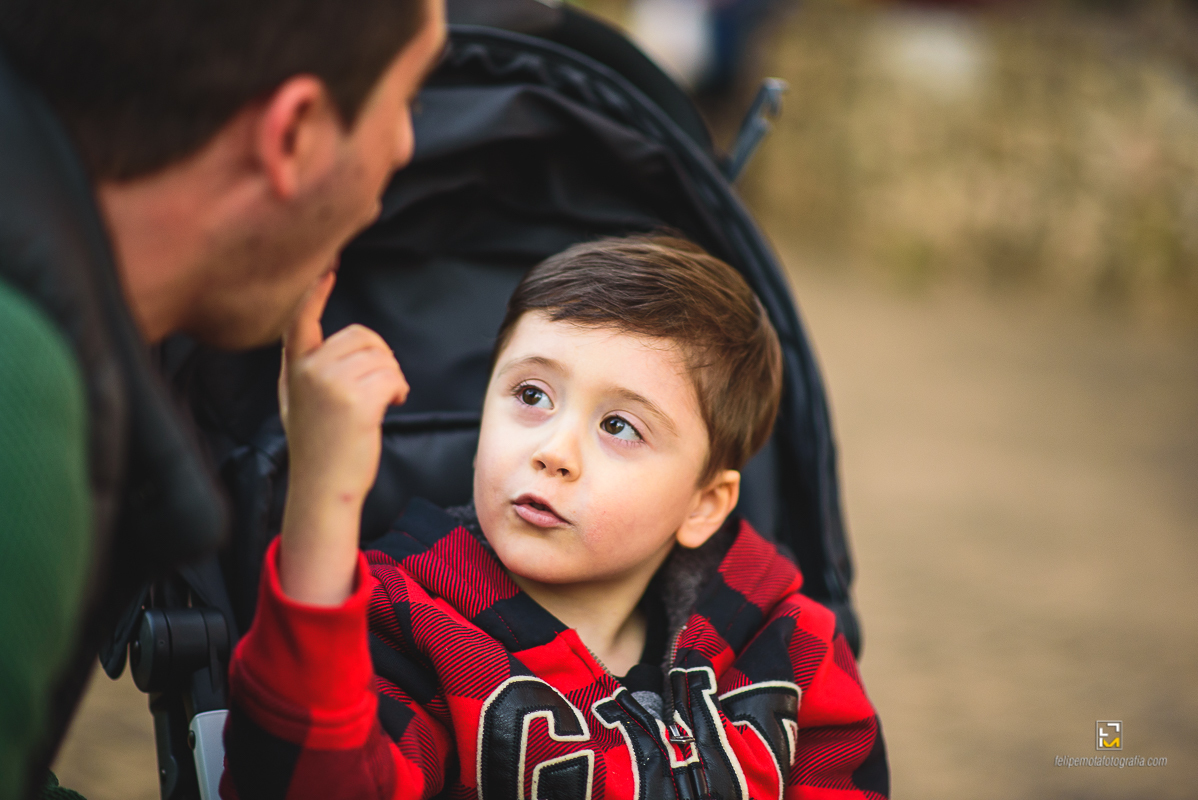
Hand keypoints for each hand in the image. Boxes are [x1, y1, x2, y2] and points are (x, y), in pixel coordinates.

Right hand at [277, 269, 407, 604]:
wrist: (323, 488)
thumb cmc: (319, 447)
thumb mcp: (301, 402)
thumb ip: (310, 368)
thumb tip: (339, 345)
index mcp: (294, 368)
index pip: (300, 320)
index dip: (314, 293)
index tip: (328, 268)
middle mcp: (308, 369)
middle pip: (361, 335)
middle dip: (379, 357)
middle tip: (378, 388)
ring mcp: (330, 382)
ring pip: (381, 356)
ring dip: (391, 377)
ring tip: (380, 402)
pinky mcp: (355, 399)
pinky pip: (392, 375)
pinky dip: (398, 389)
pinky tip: (390, 406)